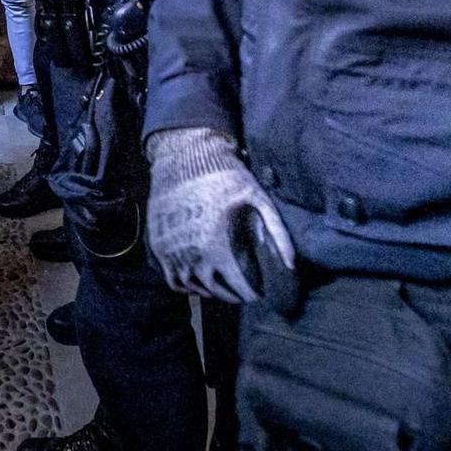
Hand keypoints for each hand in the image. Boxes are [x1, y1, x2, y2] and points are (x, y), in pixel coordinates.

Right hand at [146, 127, 293, 304]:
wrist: (185, 156)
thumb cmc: (225, 175)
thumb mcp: (258, 198)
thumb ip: (278, 232)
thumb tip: (292, 265)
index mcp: (217, 245)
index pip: (238, 286)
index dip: (251, 294)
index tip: (258, 293)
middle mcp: (192, 253)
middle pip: (215, 290)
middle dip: (231, 294)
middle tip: (241, 291)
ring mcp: (171, 250)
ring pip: (191, 287)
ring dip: (208, 291)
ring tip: (221, 286)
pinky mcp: (158, 243)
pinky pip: (171, 278)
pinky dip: (185, 285)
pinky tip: (197, 279)